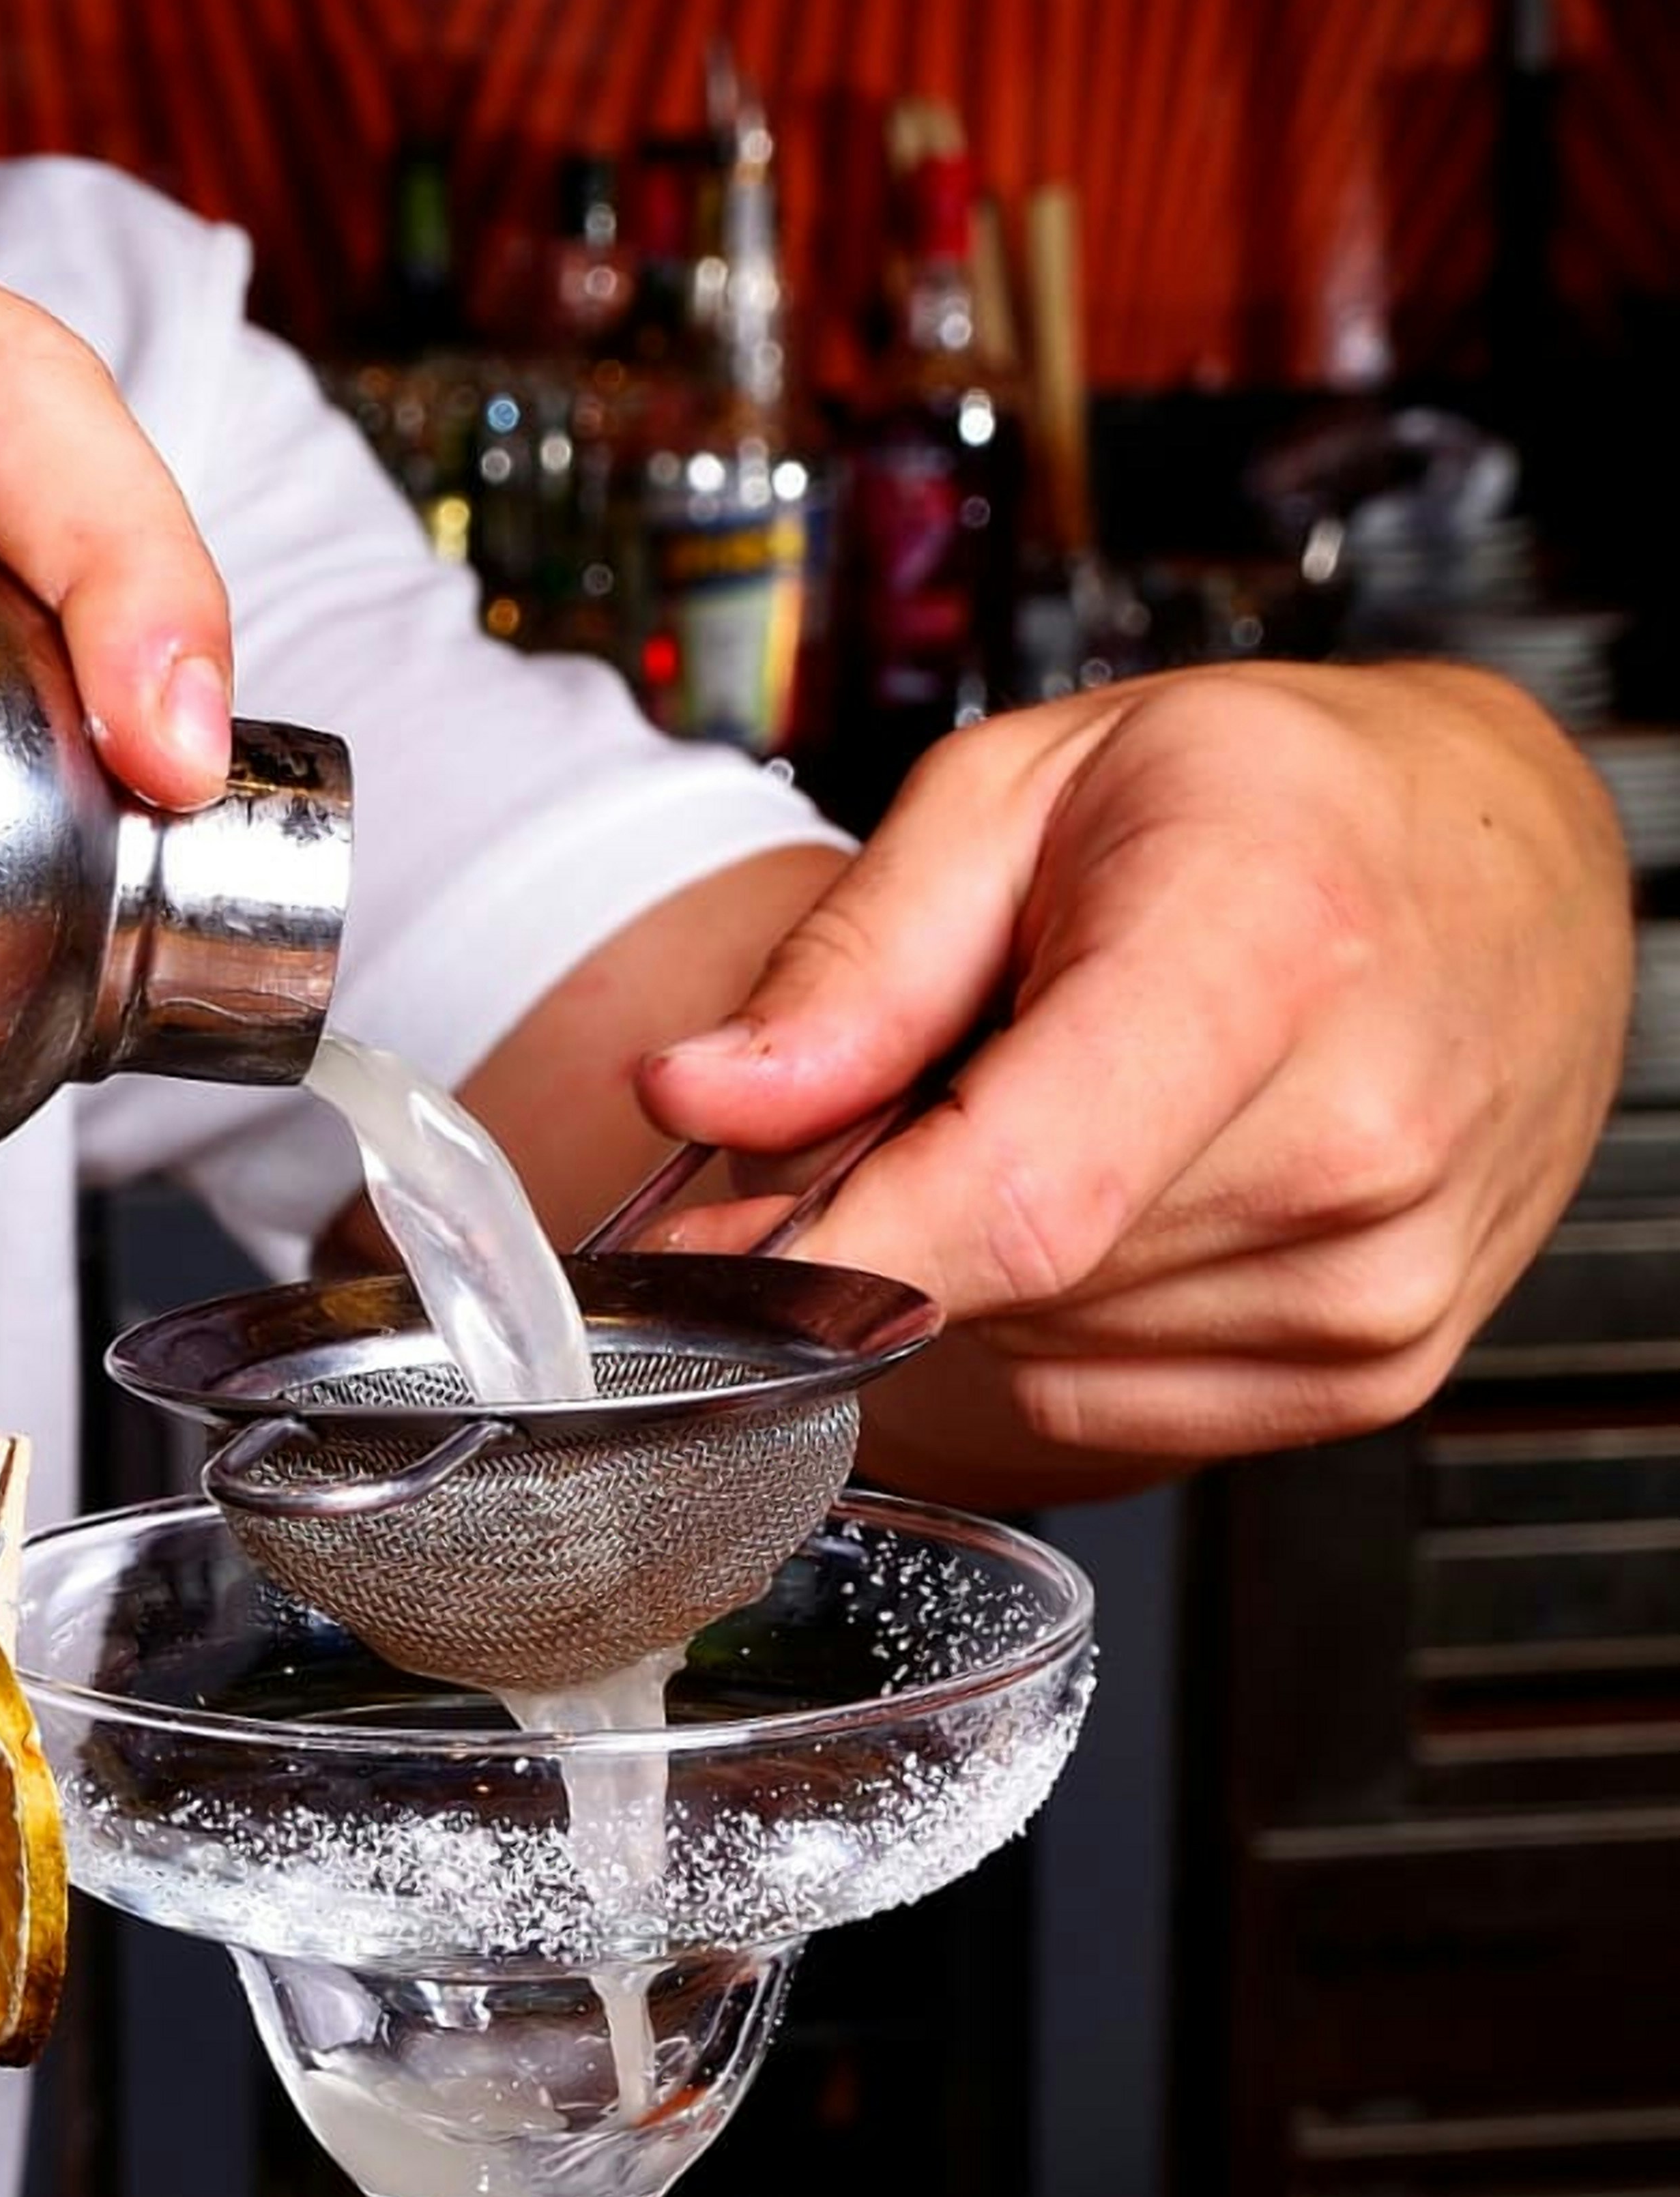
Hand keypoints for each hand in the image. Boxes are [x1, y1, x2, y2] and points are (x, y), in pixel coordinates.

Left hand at [633, 663, 1631, 1499]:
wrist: (1506, 868)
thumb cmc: (1270, 800)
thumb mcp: (1022, 791)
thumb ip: (851, 961)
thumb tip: (696, 1100)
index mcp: (1263, 958)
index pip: (1015, 1196)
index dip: (818, 1255)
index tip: (690, 1263)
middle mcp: (1350, 1146)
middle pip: (1000, 1276)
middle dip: (895, 1208)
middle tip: (946, 1074)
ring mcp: (1375, 1286)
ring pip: (1039, 1353)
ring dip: (985, 1262)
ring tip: (1068, 1100)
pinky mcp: (1370, 1374)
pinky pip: (1114, 1405)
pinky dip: (1063, 1317)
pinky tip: (1127, 1187)